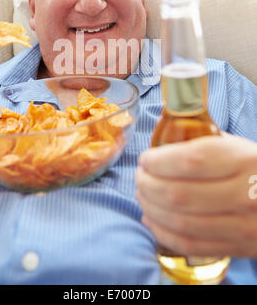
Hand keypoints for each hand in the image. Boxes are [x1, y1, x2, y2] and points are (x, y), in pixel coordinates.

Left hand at [135, 134, 256, 257]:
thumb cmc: (256, 168)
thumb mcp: (239, 146)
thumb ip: (203, 142)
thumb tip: (161, 136)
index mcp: (244, 160)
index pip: (191, 161)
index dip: (159, 161)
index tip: (145, 158)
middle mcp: (244, 194)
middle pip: (180, 194)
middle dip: (148, 185)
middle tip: (139, 176)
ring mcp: (242, 225)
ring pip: (181, 222)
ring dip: (151, 208)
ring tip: (142, 195)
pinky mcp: (238, 247)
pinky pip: (191, 245)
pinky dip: (163, 232)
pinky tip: (151, 219)